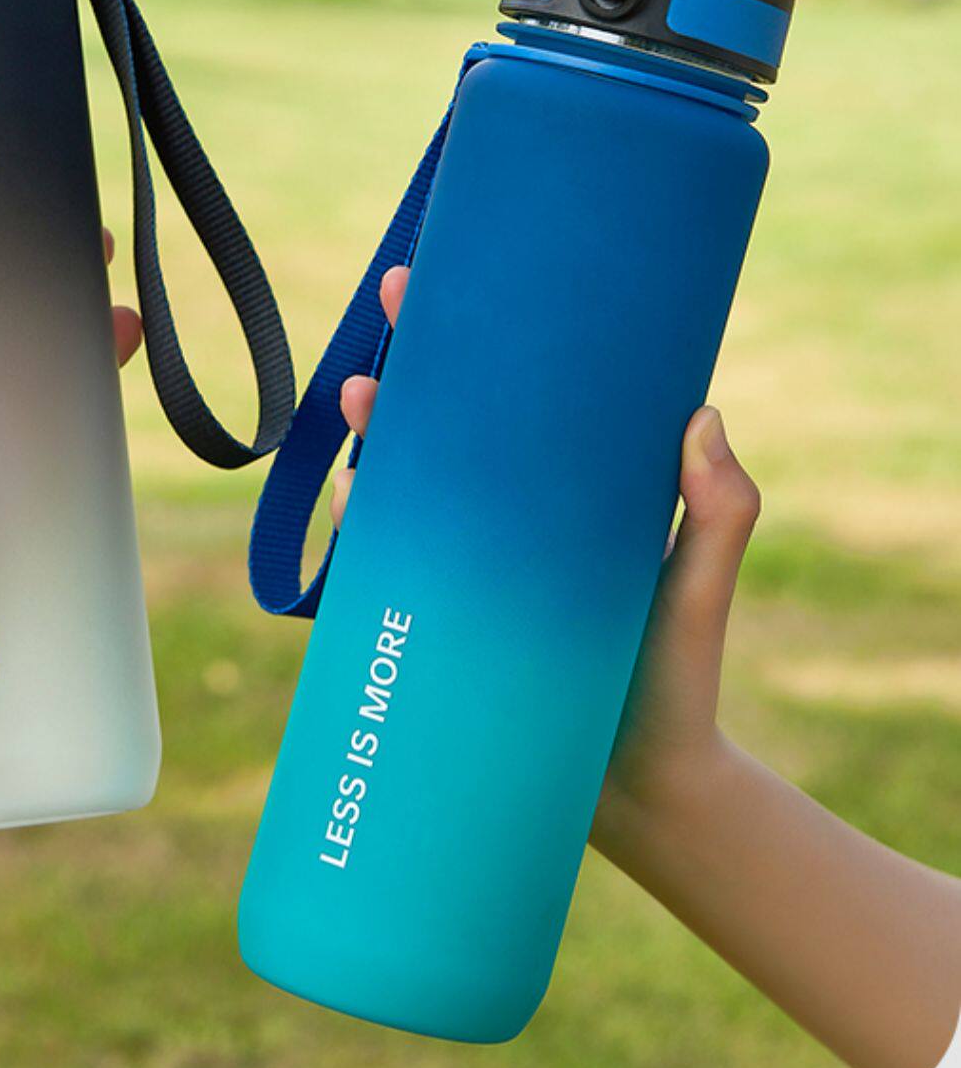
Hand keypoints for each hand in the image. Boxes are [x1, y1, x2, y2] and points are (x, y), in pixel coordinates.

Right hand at [332, 265, 762, 835]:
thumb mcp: (697, 588)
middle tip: (394, 299)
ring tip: (359, 397)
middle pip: (448, 420)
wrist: (638, 793)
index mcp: (563, 494)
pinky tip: (349, 491)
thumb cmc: (675, 679)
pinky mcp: (435, 616)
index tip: (461, 274)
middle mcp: (507, 520)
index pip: (518, 396)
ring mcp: (467, 566)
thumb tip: (704, 414)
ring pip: (406, 479)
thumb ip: (718, 512)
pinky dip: (361, 521)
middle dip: (414, 356)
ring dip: (375, 431)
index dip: (484, 333)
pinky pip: (386, 557)